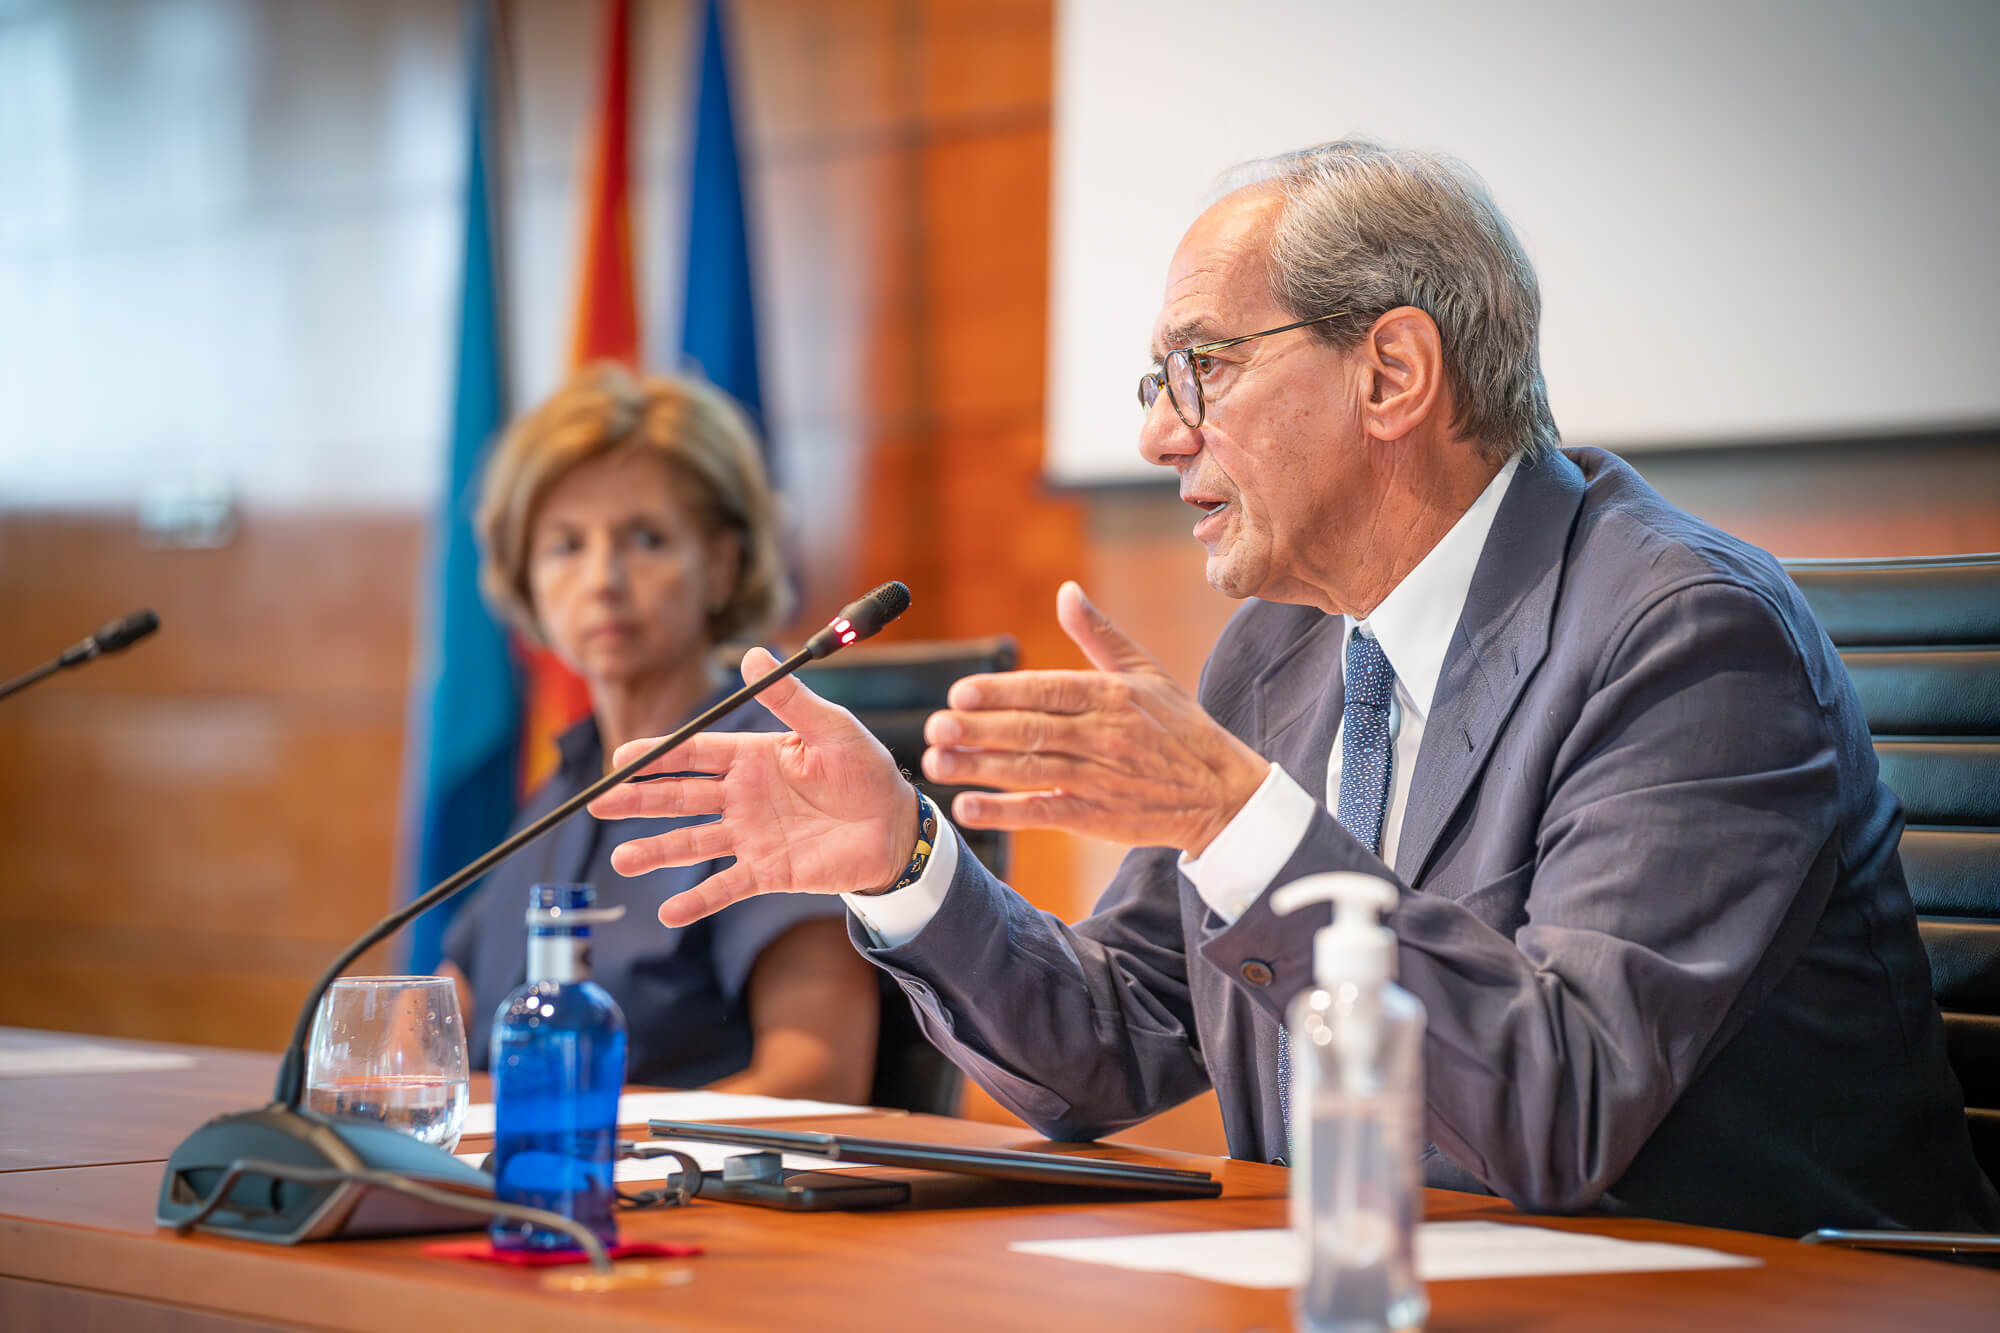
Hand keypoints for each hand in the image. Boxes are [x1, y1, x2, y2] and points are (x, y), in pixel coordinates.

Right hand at [587, 647, 918, 926]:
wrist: (895, 827)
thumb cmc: (866, 771)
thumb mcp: (832, 729)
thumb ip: (790, 699)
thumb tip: (752, 654)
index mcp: (753, 757)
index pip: (694, 753)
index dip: (658, 755)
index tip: (620, 758)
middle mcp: (743, 797)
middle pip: (680, 797)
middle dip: (639, 800)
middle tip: (598, 804)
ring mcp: (751, 836)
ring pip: (693, 842)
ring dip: (657, 851)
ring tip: (622, 859)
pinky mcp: (768, 872)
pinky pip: (726, 887)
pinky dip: (698, 901)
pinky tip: (668, 914)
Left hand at [921, 581, 1269, 853]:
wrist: (1219, 792)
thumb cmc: (1178, 726)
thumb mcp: (1145, 671)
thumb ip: (1099, 634)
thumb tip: (1066, 591)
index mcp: (1112, 695)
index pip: (1048, 690)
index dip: (1002, 692)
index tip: (960, 692)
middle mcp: (1103, 736)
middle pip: (1031, 731)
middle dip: (977, 729)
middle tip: (934, 727)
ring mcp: (1099, 778)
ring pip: (1031, 771)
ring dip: (979, 768)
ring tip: (937, 763)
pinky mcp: (1095, 815)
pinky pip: (1044, 812)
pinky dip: (1005, 811)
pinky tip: (968, 807)